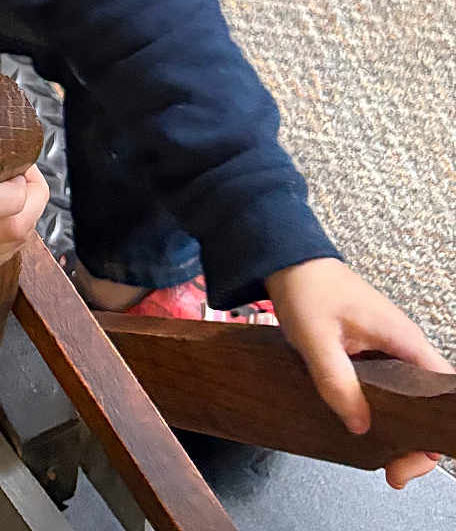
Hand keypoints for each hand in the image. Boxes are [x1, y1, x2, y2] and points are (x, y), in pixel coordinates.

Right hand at [0, 105, 48, 280]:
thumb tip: (14, 123)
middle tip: (22, 179)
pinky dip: (10, 236)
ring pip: (14, 244)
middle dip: (32, 201)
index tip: (16, 167)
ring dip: (24, 217)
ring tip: (9, 195)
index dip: (17, 185)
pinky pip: (3, 257)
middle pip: (12, 228)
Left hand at [266, 258, 452, 488]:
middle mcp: (403, 346)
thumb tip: (360, 426)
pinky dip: (377, 409)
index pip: (443, 397)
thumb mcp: (316, 337)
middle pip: (426, 405)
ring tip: (374, 454)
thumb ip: (337, 381)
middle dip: (413, 441)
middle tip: (389, 471)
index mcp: (404, 341)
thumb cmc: (306, 287)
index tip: (410, 457)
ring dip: (394, 428)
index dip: (433, 432)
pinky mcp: (368, 348)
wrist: (286, 256)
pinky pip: (384, 386)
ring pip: (405, 398)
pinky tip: (359, 424)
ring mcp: (387, 347)